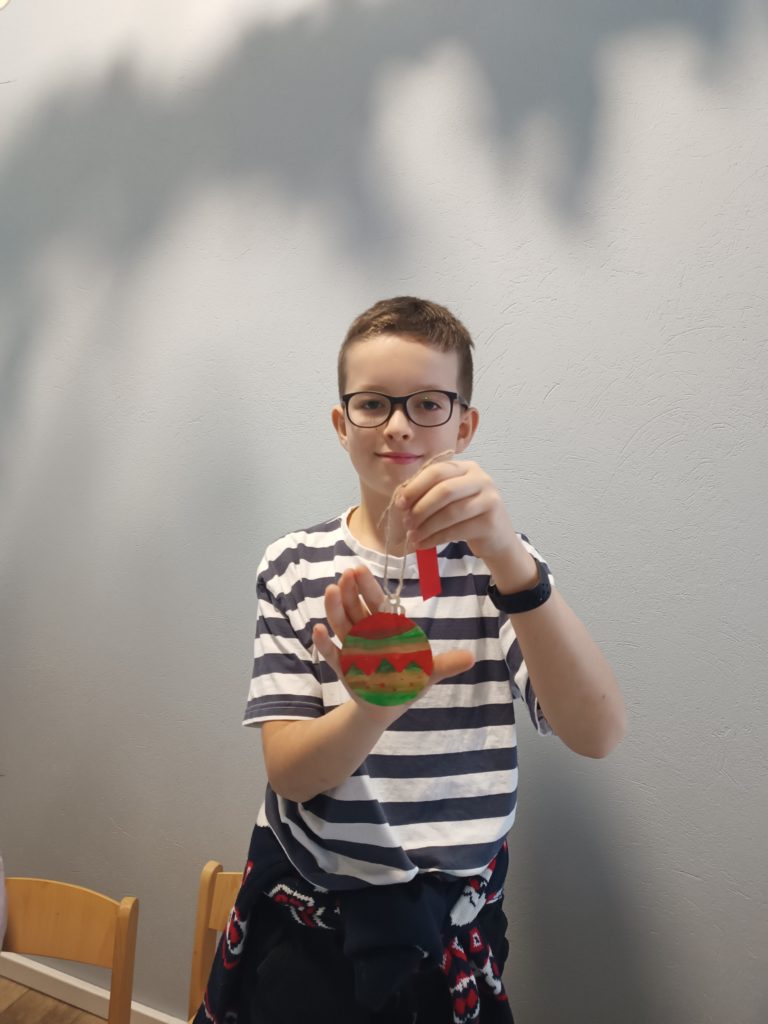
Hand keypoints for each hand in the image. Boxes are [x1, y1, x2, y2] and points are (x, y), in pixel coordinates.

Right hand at [312, 565, 474, 713]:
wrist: (387, 706)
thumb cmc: (407, 682)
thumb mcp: (427, 673)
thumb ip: (445, 664)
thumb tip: (472, 658)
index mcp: (386, 629)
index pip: (377, 603)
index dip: (368, 588)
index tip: (359, 569)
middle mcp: (366, 634)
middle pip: (356, 609)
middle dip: (350, 592)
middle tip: (346, 574)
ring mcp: (352, 649)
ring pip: (341, 625)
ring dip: (335, 609)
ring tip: (331, 591)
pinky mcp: (343, 667)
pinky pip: (332, 654)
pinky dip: (323, 643)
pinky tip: (316, 630)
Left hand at [394, 459, 517, 560]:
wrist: (497, 537)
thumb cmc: (467, 515)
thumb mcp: (451, 498)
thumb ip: (429, 492)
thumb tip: (401, 498)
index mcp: (467, 468)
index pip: (437, 471)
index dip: (415, 487)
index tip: (400, 503)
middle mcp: (481, 479)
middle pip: (444, 490)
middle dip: (420, 508)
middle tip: (406, 522)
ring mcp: (489, 499)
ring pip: (450, 512)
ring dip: (427, 526)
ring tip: (413, 536)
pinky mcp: (490, 522)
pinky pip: (457, 530)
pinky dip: (436, 538)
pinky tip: (424, 544)